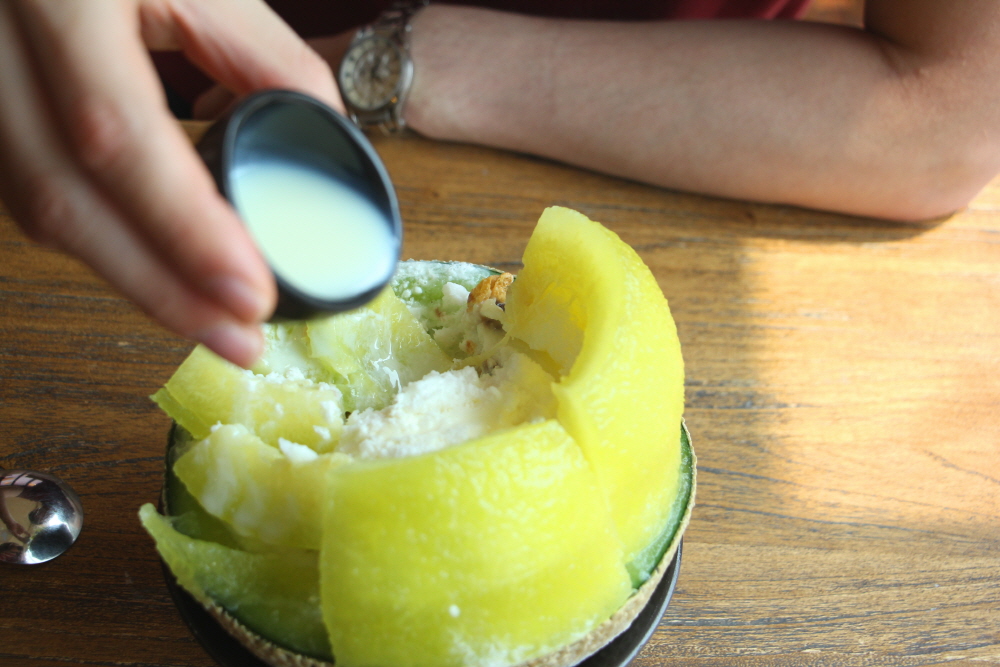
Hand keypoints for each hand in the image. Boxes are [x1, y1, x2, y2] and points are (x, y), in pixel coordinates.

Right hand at [0, 0, 341, 366]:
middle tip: (239, 340)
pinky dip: (106, 243)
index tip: (250, 293)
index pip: (114, 134)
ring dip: (132, 278)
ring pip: (39, 209)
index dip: (184, 227)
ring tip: (212, 322)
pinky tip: (159, 273)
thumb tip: (328, 144)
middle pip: (63, 198)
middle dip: (158, 288)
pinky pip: (31, 193)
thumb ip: (270, 61)